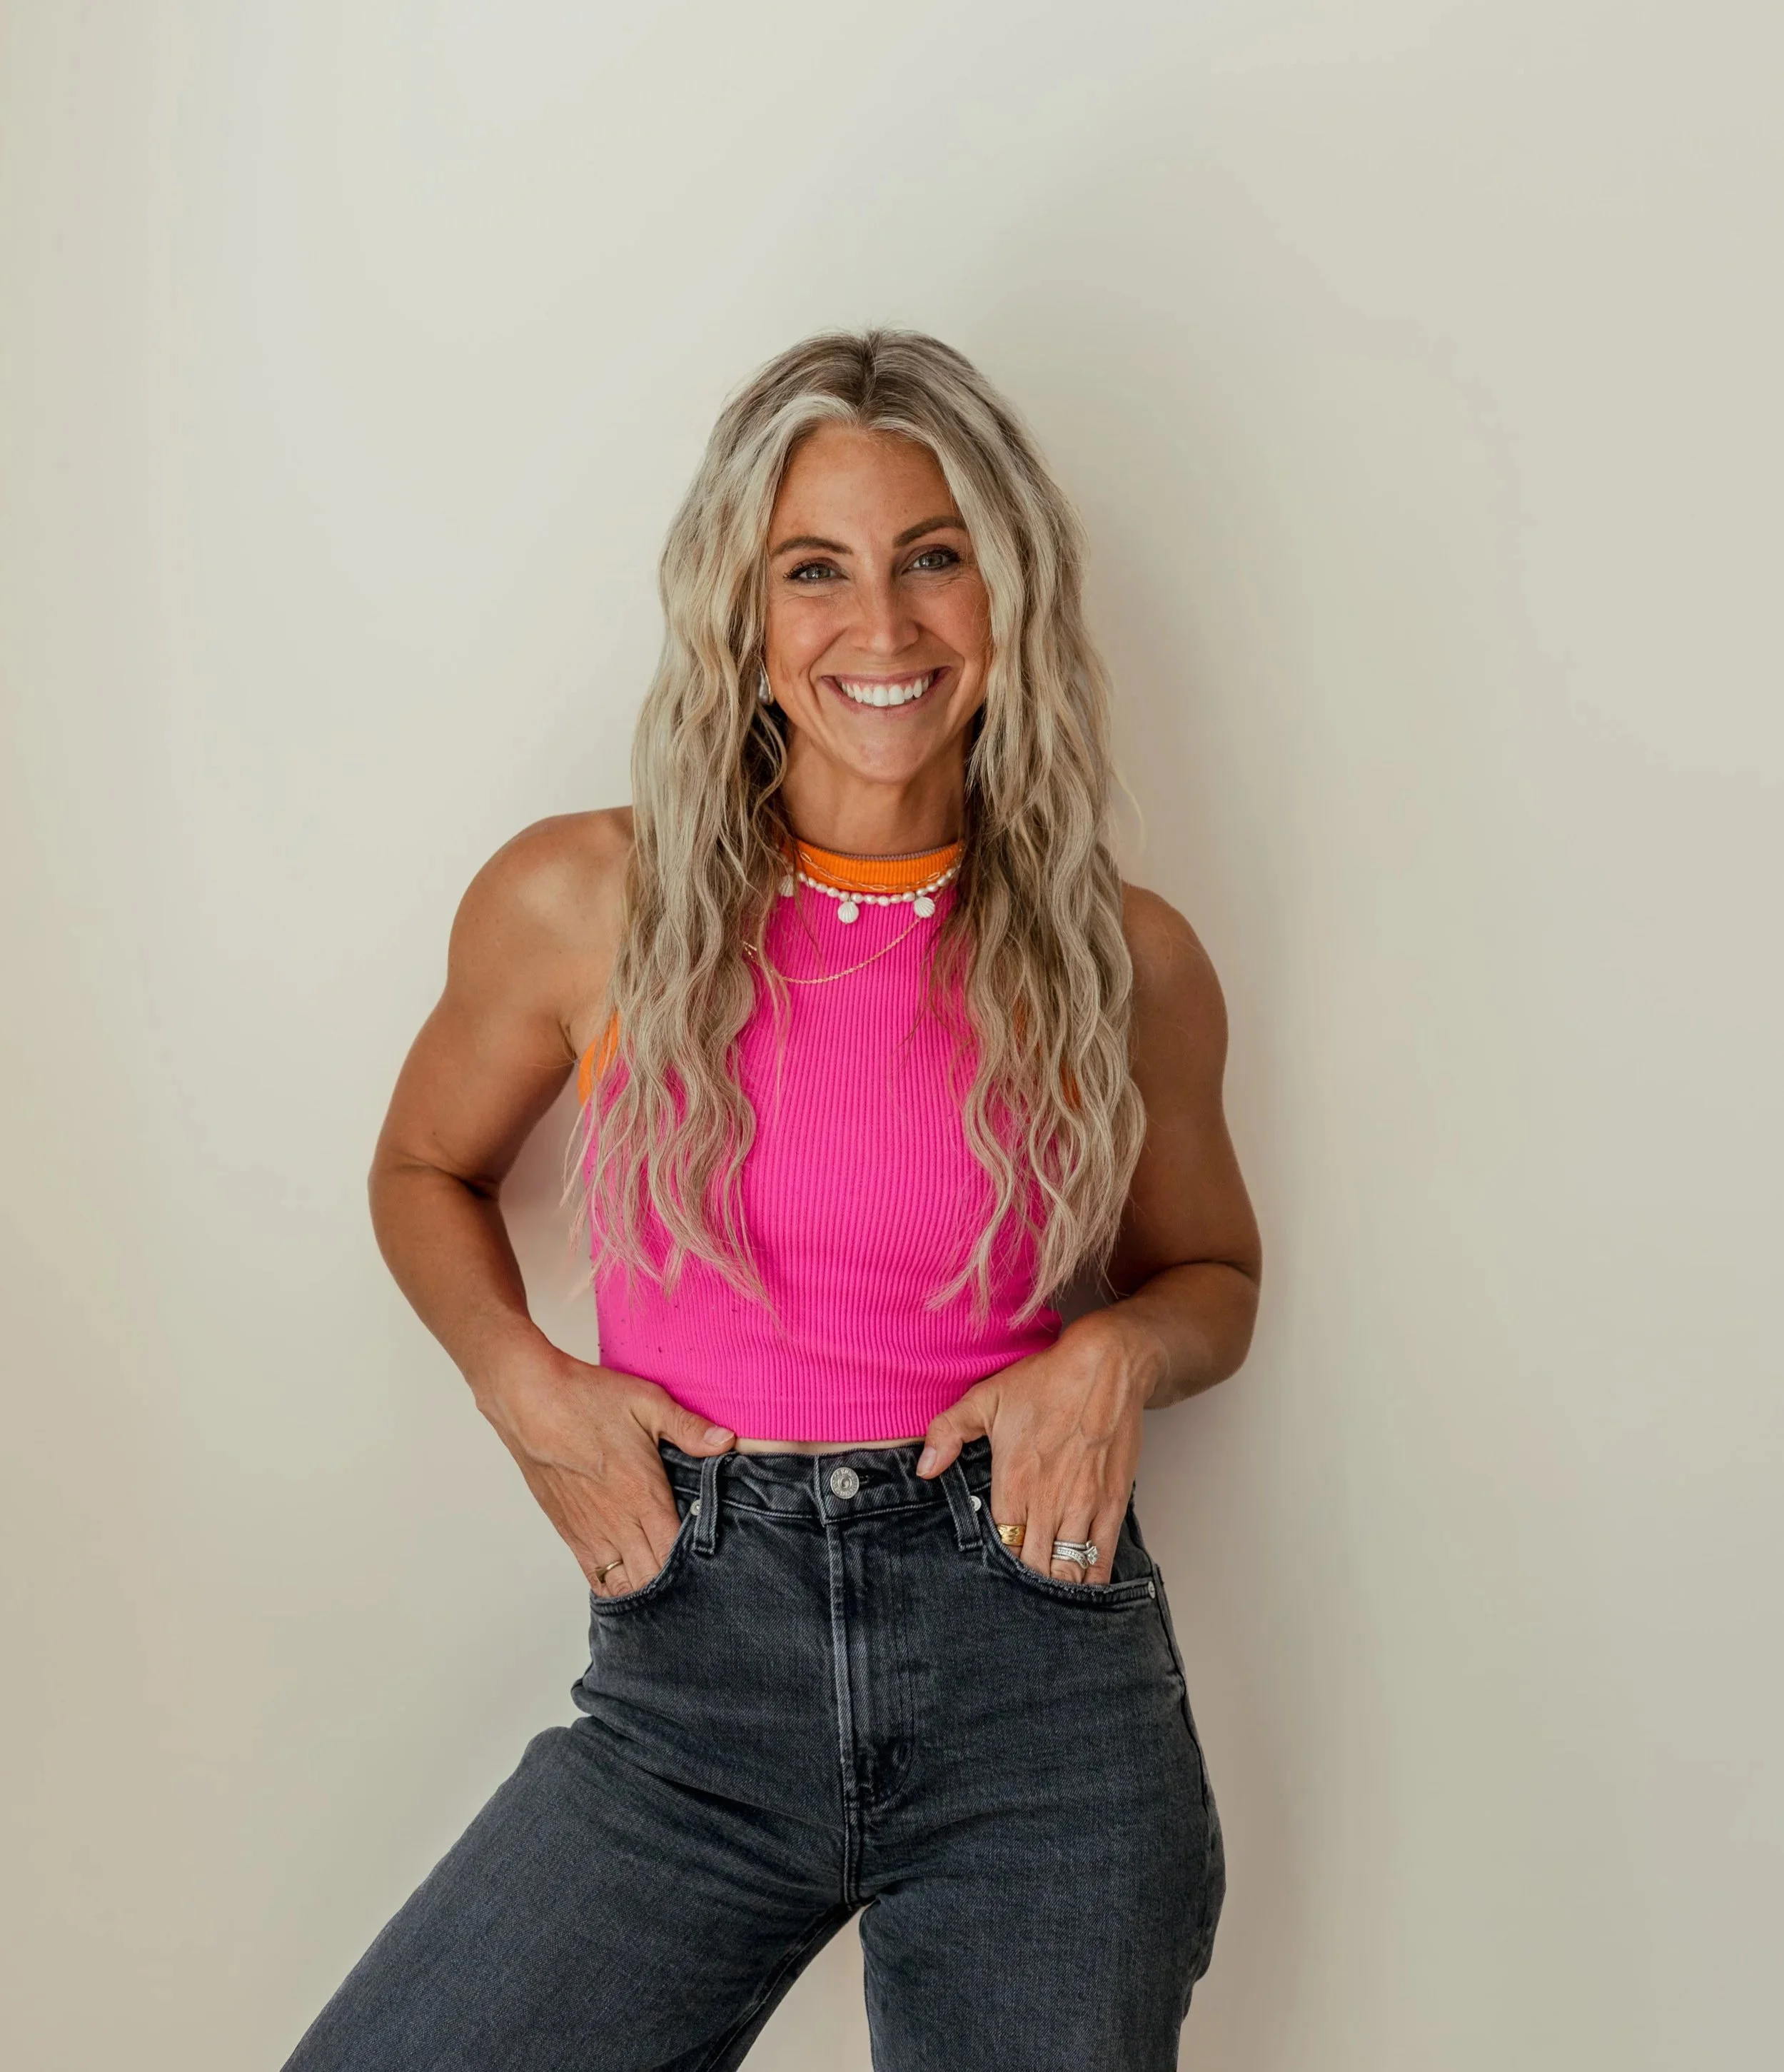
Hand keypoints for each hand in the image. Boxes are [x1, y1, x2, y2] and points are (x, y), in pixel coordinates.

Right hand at [474, 1345, 733, 1596]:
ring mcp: (590, 1531)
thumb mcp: (647, 1402)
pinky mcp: (568, 1531)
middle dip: (676, 1583)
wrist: (529, 1402)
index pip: (676, 1552)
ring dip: (645, 1587)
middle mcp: (617, 1521)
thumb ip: (689, 1428)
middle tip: (698, 1579)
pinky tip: (629, 1582)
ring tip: (666, 1585)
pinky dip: (614, 1585)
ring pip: (624, 1583)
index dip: (697, 1564)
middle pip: (652, 1575)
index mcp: (643, 1494)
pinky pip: (594, 1576)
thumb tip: (727, 1441)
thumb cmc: (586, 1399)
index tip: (714, 1562)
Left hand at [915, 1315, 1160, 1584]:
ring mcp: (1084, 1504)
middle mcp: (1049, 1501)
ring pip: (1067, 1568)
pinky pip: (1103, 1556)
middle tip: (1015, 1594)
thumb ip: (948, 1433)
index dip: (996, 1568)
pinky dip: (1091, 1579)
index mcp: (1014, 1482)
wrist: (1106, 1366)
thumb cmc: (1046, 1381)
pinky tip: (1081, 1590)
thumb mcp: (985, 1397)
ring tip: (1043, 1598)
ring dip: (1055, 1586)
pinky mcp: (1113, 1502)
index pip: (1001, 1548)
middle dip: (1024, 1585)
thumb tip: (924, 1469)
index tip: (990, 1573)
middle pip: (1033, 1568)